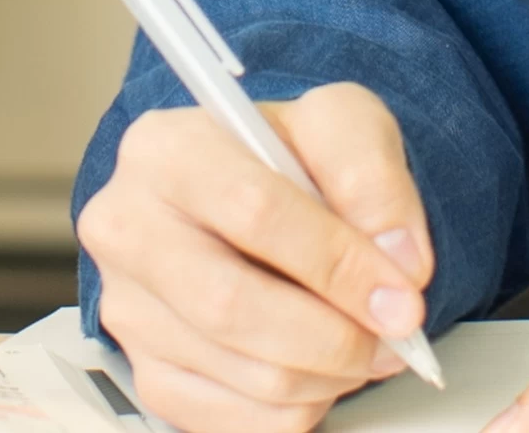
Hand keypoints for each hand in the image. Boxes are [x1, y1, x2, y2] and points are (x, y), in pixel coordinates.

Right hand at [73, 86, 437, 432]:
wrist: (264, 201)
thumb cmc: (291, 162)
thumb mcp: (343, 126)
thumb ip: (371, 175)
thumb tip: (398, 259)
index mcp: (165, 149)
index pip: (252, 210)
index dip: (337, 262)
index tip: (401, 293)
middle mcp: (127, 227)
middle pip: (230, 305)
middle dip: (333, 334)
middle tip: (393, 333)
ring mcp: (129, 308)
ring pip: (242, 371)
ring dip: (328, 373)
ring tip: (362, 341)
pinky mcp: (148, 373)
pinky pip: (235, 419)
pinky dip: (300, 405)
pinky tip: (317, 364)